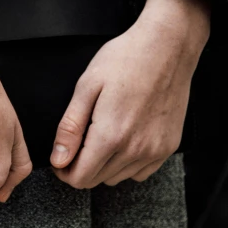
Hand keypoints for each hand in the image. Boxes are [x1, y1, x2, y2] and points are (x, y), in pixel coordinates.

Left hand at [49, 0, 210, 188]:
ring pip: (117, 178)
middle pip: (97, 180)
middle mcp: (135, 149)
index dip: (64, 172)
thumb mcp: (87, 86)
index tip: (61, 158)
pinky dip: (127, 164)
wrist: (168, 46)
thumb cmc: (125, 59)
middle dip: (81, 167)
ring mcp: (155, 150)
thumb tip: (58, 159)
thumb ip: (70, 127)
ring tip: (102, 134)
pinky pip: (140, 172)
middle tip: (78, 142)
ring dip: (104, 165)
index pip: (80, 178)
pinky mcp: (169, 146)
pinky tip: (124, 139)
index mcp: (111, 135)